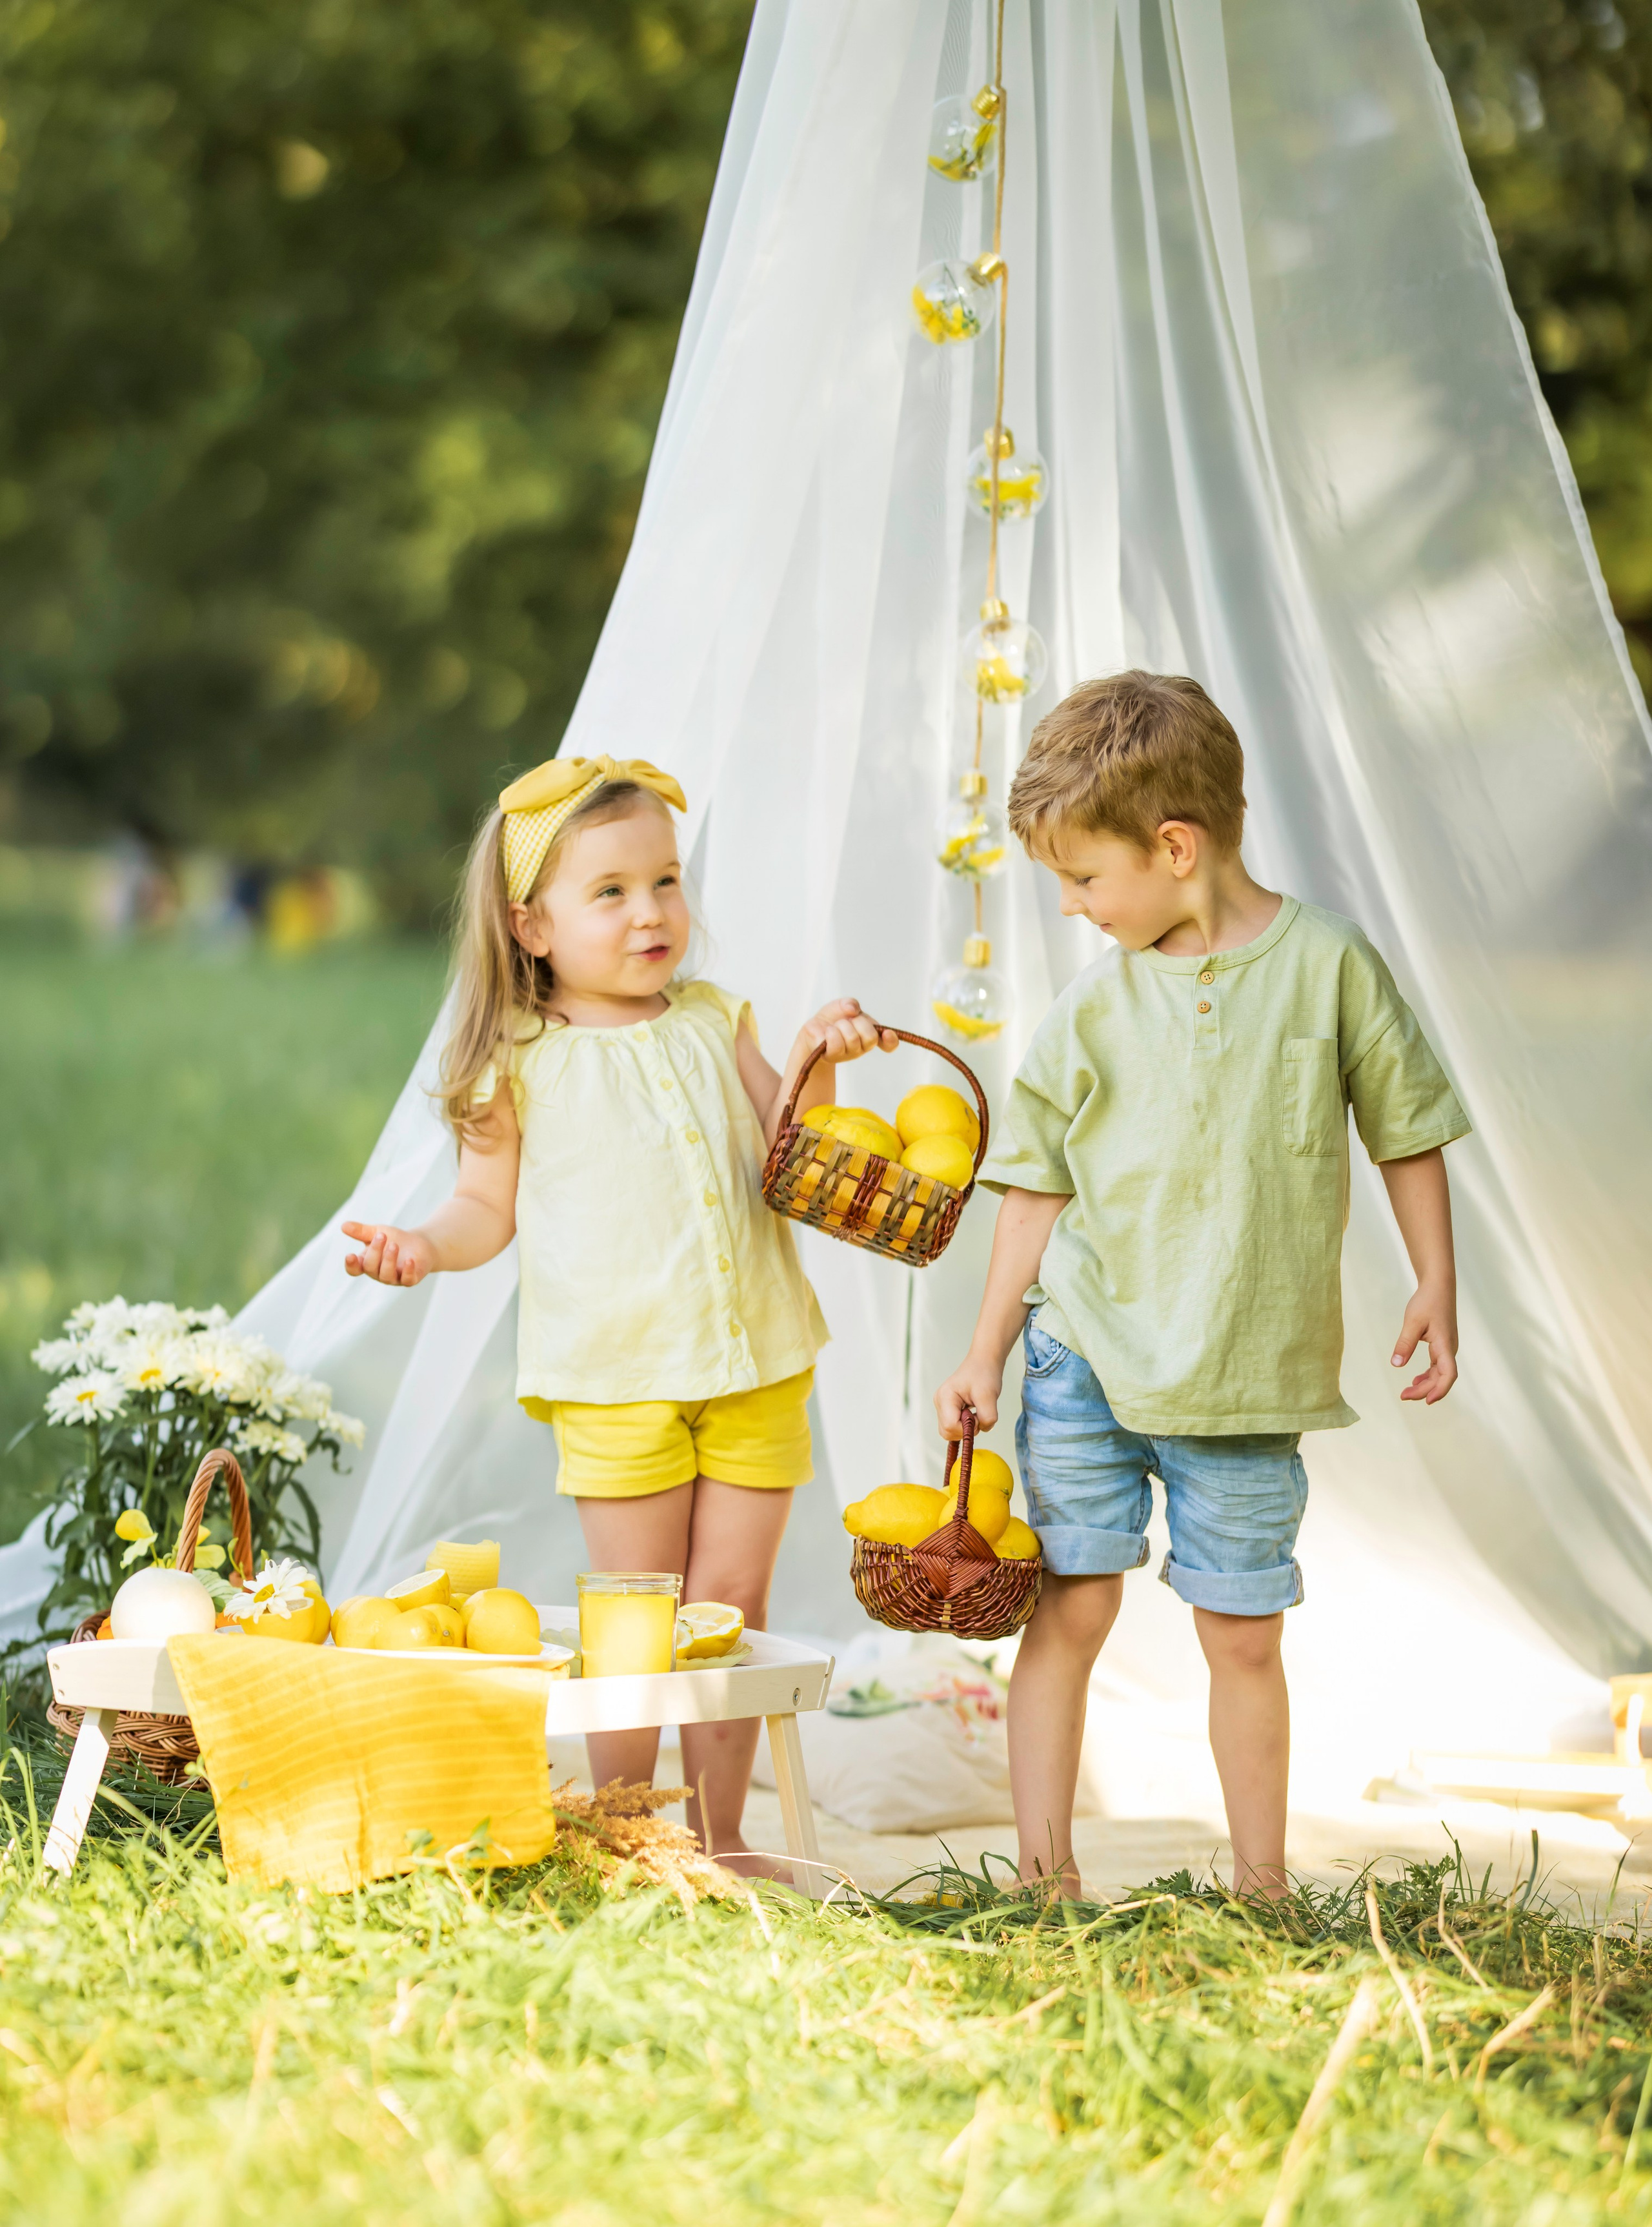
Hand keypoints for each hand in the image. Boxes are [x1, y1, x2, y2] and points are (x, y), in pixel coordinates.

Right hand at [342, 1221, 435, 1286]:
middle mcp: (378, 1273)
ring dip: (389, 1260)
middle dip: (375, 1251)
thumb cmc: (394, 1239)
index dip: (351, 1265)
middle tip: (382, 1236)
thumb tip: (343, 1226)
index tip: (350, 1255)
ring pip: (386, 1275)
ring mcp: (394, 1278)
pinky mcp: (411, 1279)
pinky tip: (409, 1260)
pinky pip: (407, 1280)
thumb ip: (361, 1231)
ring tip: (393, 1245)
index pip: (354, 1269)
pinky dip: (408, 1271)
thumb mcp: (377, 1232)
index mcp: (368, 1263)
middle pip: (370, 1268)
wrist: (419, 1243)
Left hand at [797, 998, 898, 1065]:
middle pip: (870, 1037)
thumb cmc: (832, 1018)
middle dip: (859, 1023)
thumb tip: (853, 1009)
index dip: (891, 1041)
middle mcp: (861, 1047)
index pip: (888, 1044)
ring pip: (852, 1039)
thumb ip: (850, 1003)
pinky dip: (831, 1032)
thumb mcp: (842, 1005)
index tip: (887, 1033)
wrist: (813, 1028)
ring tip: (834, 1026)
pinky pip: (837, 1044)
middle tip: (849, 1020)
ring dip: (842, 1026)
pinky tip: (827, 1032)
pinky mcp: (832, 1056)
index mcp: (869, 1035)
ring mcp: (847, 1054)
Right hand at [935, 1353, 1003, 1436]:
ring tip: (975, 1412)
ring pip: (950, 1432)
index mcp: (945, 1397)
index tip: (978, 1416)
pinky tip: (972, 1413)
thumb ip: (987, 1417)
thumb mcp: (989, 1395)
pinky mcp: (947, 1409)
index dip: (967, 1428)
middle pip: (947, 1432)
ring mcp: (942, 1406)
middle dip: (965, 1430)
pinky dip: (965, 1425)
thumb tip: (982, 1429)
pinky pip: (954, 1427)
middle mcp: (939, 1402)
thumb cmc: (984, 1374)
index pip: (950, 1426)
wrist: (983, 1362)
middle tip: (977, 1415)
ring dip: (966, 1428)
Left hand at [1391, 1283, 1457, 1402]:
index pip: (1448, 1374)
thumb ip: (1405, 1343)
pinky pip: (1437, 1366)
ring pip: (1439, 1373)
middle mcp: (1449, 1349)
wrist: (1439, 1286)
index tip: (1426, 1400)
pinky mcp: (1442, 1344)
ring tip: (1407, 1392)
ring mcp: (1447, 1347)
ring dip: (1425, 1384)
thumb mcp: (1413, 1322)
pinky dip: (1427, 1375)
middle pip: (1441, 1377)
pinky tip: (1416, 1380)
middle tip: (1403, 1396)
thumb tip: (1396, 1364)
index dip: (1440, 1389)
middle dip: (1424, 1390)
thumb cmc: (1427, 1301)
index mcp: (1445, 1344)